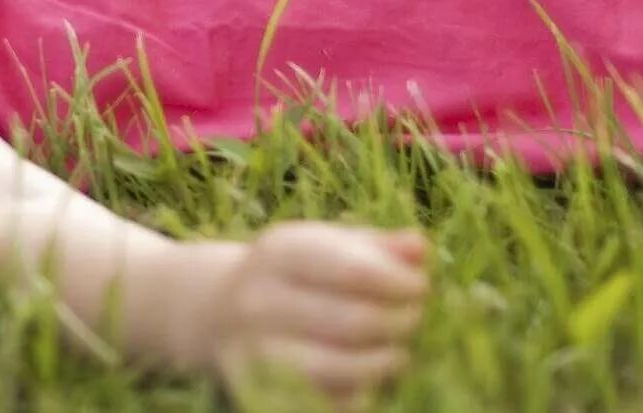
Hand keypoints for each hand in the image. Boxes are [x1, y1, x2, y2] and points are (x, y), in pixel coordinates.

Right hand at [187, 222, 430, 408]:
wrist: (222, 311)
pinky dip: (359, 395)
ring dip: (384, 363)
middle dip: (398, 324)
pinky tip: (366, 379)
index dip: (398, 283)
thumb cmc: (295, 273)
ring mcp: (256, 353)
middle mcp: (259, 302)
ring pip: (340, 370)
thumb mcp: (327, 244)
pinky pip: (327, 405)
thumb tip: (419, 248)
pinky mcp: (261, 395)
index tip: (420, 287)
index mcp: (278, 254)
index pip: (352, 271)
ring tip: (396, 353)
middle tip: (414, 319)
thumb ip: (377, 246)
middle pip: (352, 323)